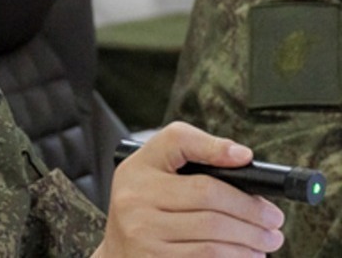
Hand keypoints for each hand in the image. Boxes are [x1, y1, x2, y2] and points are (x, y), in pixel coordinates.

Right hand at [93, 122, 284, 257]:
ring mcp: (142, 235)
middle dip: (252, 210)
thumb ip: (192, 150)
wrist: (118, 253)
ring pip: (213, 234)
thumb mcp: (153, 170)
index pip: (178, 144)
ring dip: (251, 240)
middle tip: (274, 220)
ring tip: (265, 241)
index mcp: (137, 170)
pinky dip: (235, 257)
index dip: (216, 149)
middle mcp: (134, 200)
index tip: (246, 158)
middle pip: (209, 197)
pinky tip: (245, 254)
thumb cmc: (145, 207)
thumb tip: (241, 156)